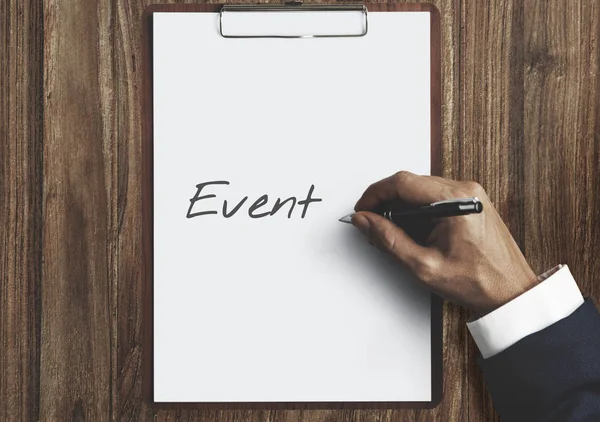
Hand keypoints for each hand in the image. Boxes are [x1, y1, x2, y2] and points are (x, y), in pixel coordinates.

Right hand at [352, 171, 537, 314]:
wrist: (511, 292)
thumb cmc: (478, 282)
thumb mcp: (423, 266)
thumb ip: (388, 240)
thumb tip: (365, 221)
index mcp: (456, 200)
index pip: (402, 182)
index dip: (375, 195)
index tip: (362, 210)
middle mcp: (466, 190)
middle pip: (410, 183)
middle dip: (386, 203)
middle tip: (374, 226)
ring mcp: (471, 194)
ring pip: (420, 189)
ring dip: (401, 207)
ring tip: (394, 234)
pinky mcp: (471, 202)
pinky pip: (434, 196)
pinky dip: (417, 210)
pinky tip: (414, 232)